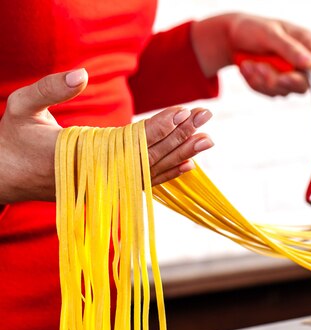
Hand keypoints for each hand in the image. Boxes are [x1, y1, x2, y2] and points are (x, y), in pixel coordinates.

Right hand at [0, 69, 213, 203]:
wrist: (3, 178)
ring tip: (206, 140)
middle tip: (206, 119)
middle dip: (180, 136)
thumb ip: (48, 90)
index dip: (159, 126)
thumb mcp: (20, 108)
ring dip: (181, 155)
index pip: (131, 140)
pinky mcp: (108, 190)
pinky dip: (168, 174)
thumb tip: (81, 74)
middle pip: (150, 156)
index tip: (183, 113)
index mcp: (81, 153)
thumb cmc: (10, 141)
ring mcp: (105, 185)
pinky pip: (144, 183)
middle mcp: (99, 174)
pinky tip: (189, 165)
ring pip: (151, 172)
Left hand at [191, 13, 310, 96]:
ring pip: (283, 91)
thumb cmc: (252, 28)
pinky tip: (247, 68)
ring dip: (262, 80)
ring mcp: (290, 74)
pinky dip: (256, 83)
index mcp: (307, 44)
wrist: (232, 37)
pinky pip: (269, 93)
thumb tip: (310, 63)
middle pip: (302, 86)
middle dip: (277, 79)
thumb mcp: (270, 34)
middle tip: (259, 67)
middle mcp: (302, 61)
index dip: (305, 79)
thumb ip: (290, 49)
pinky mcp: (277, 84)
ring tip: (247, 63)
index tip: (284, 78)